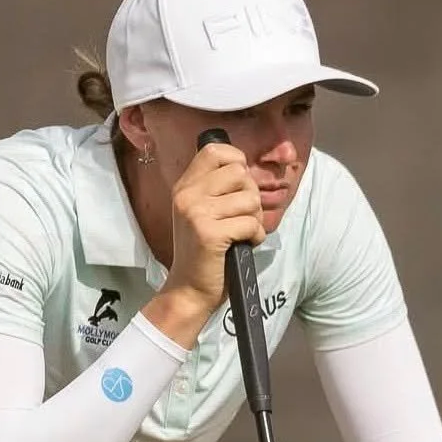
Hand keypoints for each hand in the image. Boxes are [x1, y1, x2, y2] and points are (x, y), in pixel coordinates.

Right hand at [167, 141, 264, 311]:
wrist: (189, 290)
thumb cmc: (204, 254)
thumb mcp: (202, 213)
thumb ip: (217, 189)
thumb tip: (246, 170)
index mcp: (185, 187)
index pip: (215, 151)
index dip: (237, 161)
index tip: (240, 185)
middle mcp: (187, 195)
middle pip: (240, 173)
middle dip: (251, 196)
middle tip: (243, 217)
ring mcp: (197, 213)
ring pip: (250, 199)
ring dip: (255, 220)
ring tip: (243, 234)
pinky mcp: (209, 233)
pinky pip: (250, 224)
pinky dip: (256, 237)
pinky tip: (244, 246)